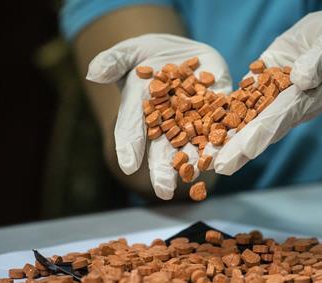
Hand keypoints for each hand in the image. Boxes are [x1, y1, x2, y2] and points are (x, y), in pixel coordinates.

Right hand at [86, 34, 231, 198]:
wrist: (181, 53)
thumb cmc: (148, 54)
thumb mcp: (129, 52)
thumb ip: (113, 61)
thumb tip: (93, 72)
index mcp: (141, 111)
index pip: (131, 129)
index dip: (129, 146)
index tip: (128, 166)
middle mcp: (166, 124)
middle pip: (163, 149)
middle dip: (164, 169)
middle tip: (164, 191)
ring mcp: (193, 120)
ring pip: (194, 146)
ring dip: (197, 163)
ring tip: (199, 181)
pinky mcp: (219, 109)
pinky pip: (223, 128)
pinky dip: (225, 143)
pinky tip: (227, 158)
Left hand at [213, 4, 321, 174]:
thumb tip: (302, 79)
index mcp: (311, 96)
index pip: (285, 116)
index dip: (265, 133)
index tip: (247, 150)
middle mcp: (290, 102)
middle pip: (263, 127)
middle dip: (240, 147)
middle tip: (218, 167)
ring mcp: (274, 94)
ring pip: (249, 117)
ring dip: (228, 136)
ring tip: (206, 155)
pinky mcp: (262, 81)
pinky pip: (243, 97)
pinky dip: (225, 111)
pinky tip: (205, 124)